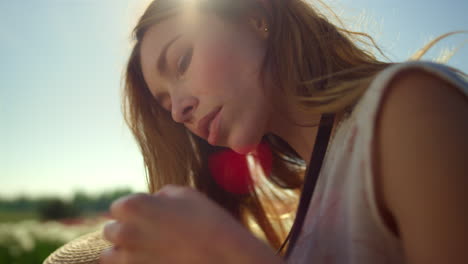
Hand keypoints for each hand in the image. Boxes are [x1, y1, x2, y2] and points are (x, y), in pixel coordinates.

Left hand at [100, 184, 281, 263]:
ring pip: (109, 256)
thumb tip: (152, 202)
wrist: (225, 257)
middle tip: (148, 233)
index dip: (134, 210)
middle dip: (125, 230)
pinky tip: (151, 260)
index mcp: (133, 206)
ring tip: (144, 251)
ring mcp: (129, 259)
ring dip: (122, 252)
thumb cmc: (208, 220)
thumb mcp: (185, 194)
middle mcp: (125, 232)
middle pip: (110, 231)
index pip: (117, 207)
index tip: (148, 215)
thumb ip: (159, 195)